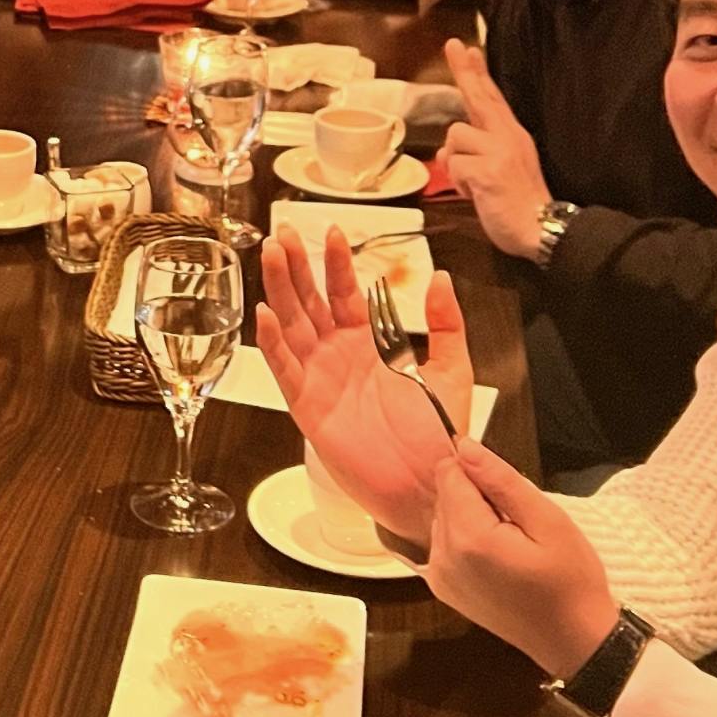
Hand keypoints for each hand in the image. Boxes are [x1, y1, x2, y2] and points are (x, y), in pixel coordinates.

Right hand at [252, 226, 475, 540]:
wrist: (432, 485)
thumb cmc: (439, 434)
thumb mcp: (451, 370)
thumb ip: (447, 324)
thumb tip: (439, 276)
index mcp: (369, 345)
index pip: (346, 294)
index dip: (337, 264)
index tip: (333, 231)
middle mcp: (338, 357)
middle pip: (310, 302)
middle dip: (297, 267)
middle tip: (286, 232)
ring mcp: (320, 380)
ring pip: (292, 327)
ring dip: (280, 291)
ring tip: (272, 255)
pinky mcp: (308, 408)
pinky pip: (285, 370)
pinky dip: (272, 344)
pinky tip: (264, 314)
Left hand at [422, 437, 619, 677]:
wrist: (573, 641)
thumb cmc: (571, 581)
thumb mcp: (548, 520)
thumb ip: (500, 480)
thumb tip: (464, 445)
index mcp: (467, 538)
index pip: (449, 473)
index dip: (480, 472)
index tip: (511, 495)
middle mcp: (442, 557)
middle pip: (445, 496)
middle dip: (477, 497)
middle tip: (519, 524)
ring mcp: (439, 577)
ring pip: (444, 518)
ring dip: (472, 518)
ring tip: (513, 544)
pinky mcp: (443, 590)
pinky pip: (445, 543)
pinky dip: (467, 540)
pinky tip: (499, 558)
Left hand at [437, 38, 552, 257]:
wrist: (541, 227)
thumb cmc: (520, 202)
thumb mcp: (503, 167)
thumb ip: (477, 152)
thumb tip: (447, 148)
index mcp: (511, 134)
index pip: (491, 97)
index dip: (478, 73)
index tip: (468, 48)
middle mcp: (506, 135)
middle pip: (478, 97)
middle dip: (464, 71)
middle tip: (453, 45)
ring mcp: (497, 151)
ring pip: (454, 135)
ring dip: (455, 160)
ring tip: (474, 182)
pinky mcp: (486, 170)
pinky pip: (453, 164)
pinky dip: (458, 181)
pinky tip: (476, 194)